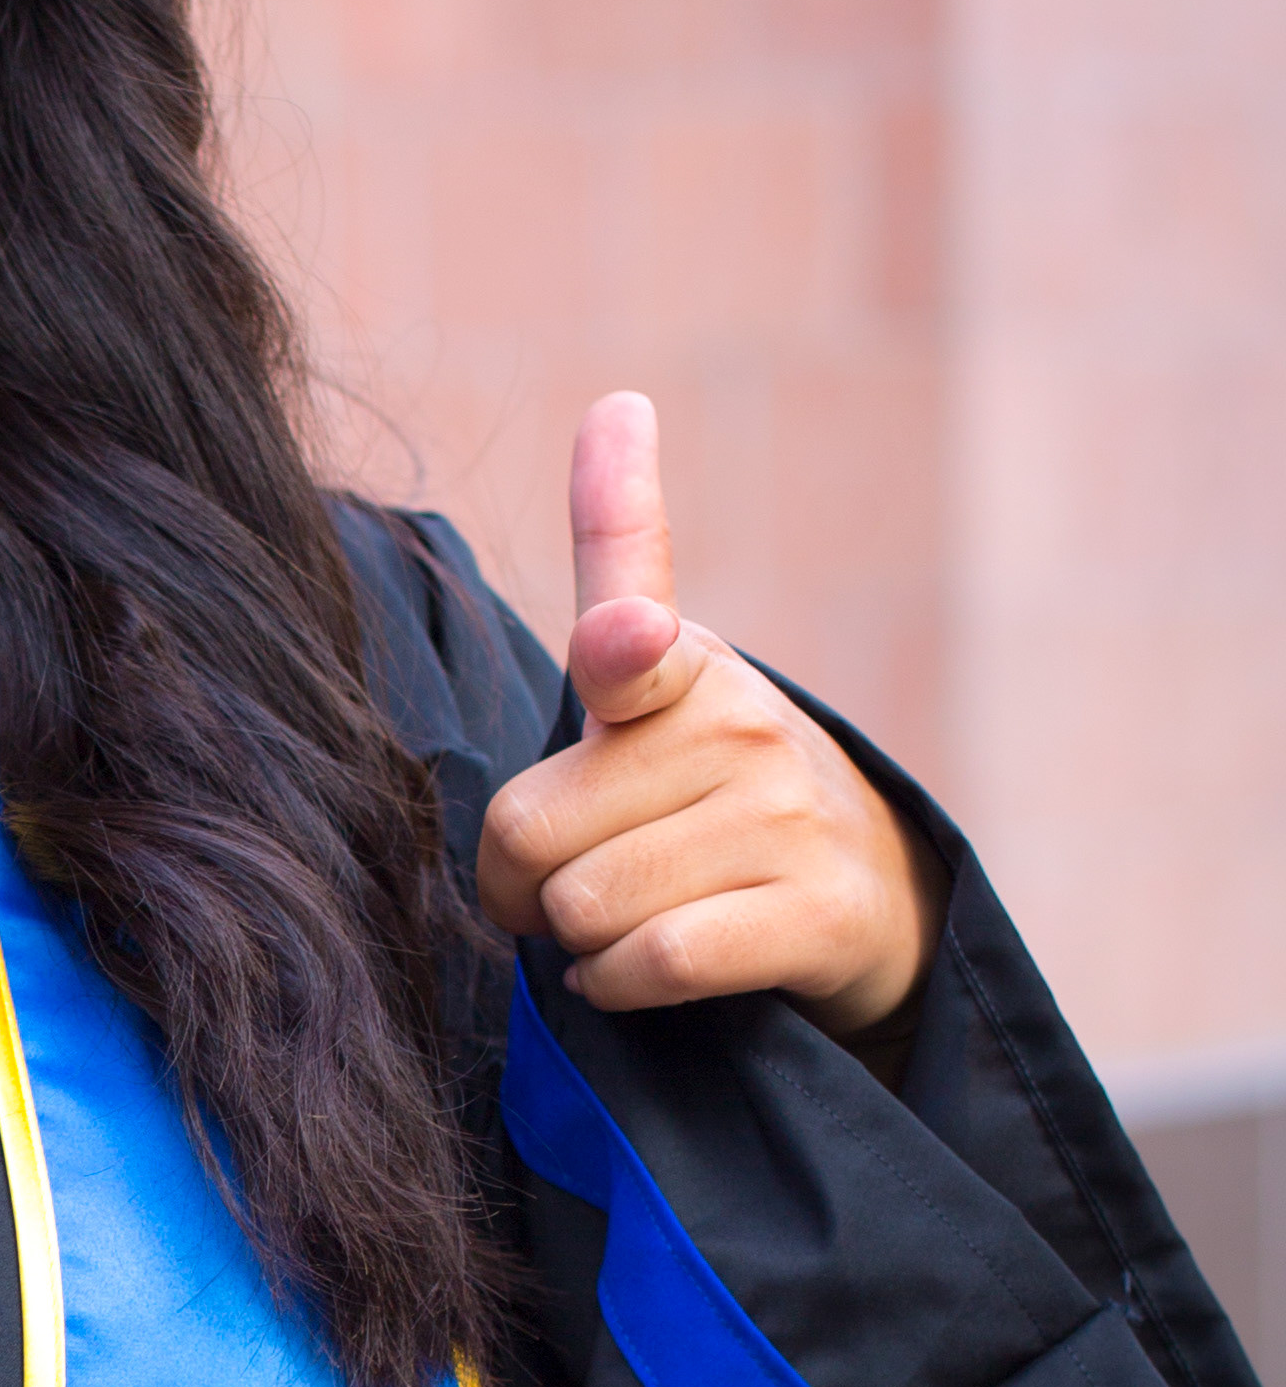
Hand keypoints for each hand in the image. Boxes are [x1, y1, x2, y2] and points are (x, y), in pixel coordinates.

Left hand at [475, 399, 942, 1041]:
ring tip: (618, 917)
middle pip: (528, 833)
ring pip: (584, 906)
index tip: (625, 643)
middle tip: (566, 876)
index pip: (630, 641)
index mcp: (684, 665)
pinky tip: (635, 970)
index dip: (621, 646)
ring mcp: (786, 822)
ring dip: (572, 938)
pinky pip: (653, 963)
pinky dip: (616, 985)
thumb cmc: (713, 783)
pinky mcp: (815, 915)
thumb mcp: (661, 680)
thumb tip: (619, 402)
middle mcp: (742, 728)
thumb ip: (614, 574)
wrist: (867, 891)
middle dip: (519, 879)